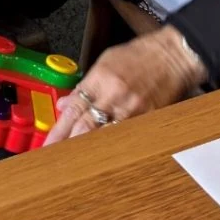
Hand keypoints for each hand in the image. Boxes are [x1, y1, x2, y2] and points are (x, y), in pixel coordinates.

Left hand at [43, 26, 205, 144]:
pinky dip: (113, 147)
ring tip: (72, 164)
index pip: (74, 108)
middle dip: (67, 144)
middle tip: (53, 158)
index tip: (48, 142)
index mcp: (100, 78)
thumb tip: (66, 102)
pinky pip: (127, 136)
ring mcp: (132, 110)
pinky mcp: (148, 119)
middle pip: (85, 125)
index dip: (59, 128)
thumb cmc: (140, 55)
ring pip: (104, 135)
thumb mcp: (106, 61)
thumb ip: (85, 84)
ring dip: (87, 149)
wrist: (171, 56)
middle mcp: (114, 96)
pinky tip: (103, 158)